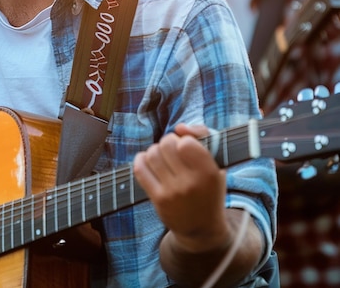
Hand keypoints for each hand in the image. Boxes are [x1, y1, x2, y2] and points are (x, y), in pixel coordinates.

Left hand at [133, 122, 229, 250]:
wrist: (202, 230)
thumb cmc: (209, 189)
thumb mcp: (216, 163)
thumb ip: (203, 136)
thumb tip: (180, 127)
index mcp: (208, 173)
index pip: (186, 143)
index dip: (184, 140)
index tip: (187, 147)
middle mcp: (190, 184)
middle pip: (166, 145)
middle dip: (168, 143)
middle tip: (173, 151)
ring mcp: (172, 193)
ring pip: (152, 154)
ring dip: (155, 151)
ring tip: (163, 158)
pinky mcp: (158, 199)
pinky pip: (140, 169)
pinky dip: (141, 159)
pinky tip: (149, 162)